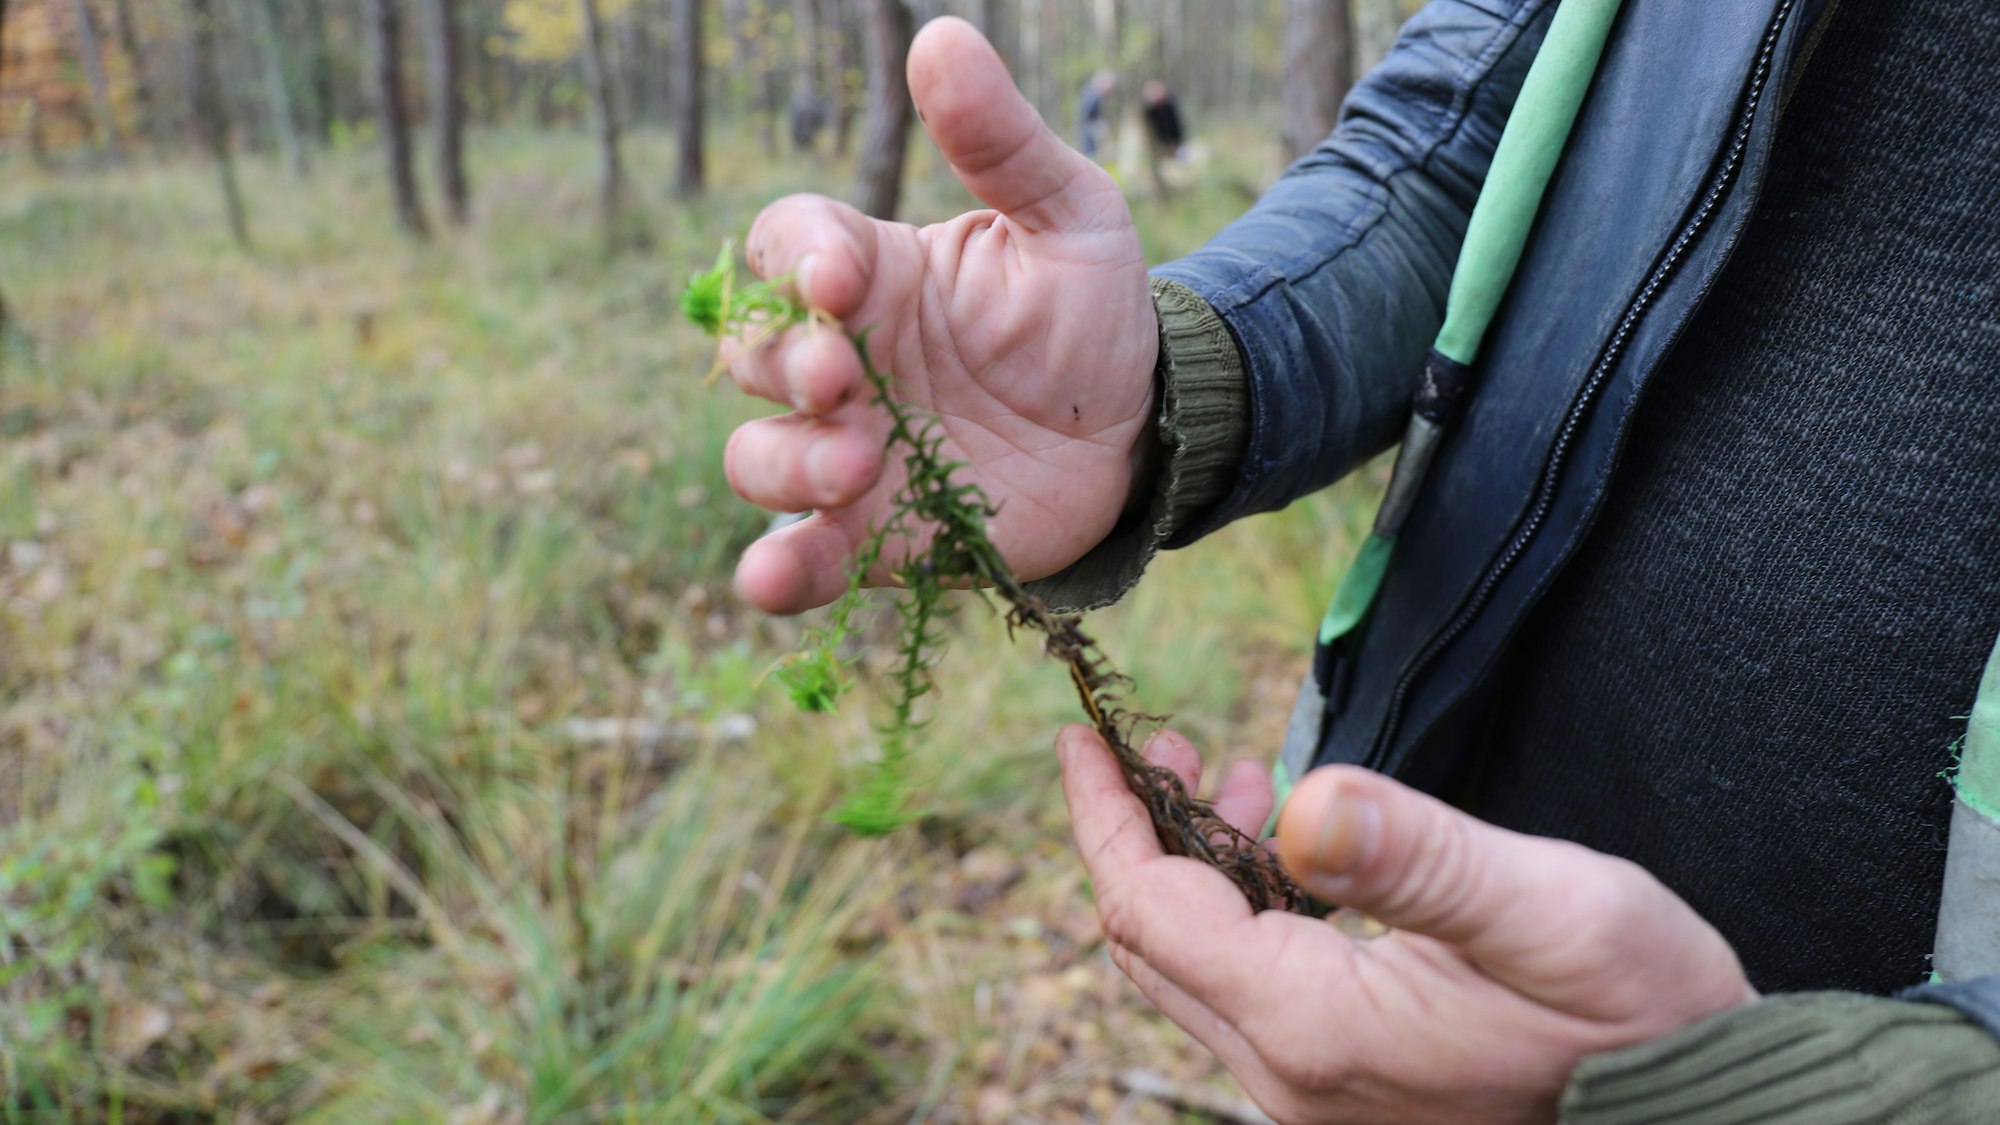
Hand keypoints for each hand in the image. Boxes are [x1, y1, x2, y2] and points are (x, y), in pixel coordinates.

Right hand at [721, 18, 1156, 613]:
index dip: (796, 260)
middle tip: (843, 380)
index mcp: (875, 275)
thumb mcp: (1070, 215)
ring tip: (857, 466)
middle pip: (754, 357)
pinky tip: (772, 578)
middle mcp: (843, 363)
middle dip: (783, 367)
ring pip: (759, 458)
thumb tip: (942, 39)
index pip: (790, 247)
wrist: (1139, 430)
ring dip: (786, 466)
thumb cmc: (1093, 312)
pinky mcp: (872, 536)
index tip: (840, 280)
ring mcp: (848, 453)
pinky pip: (800, 555)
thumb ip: (1003, 142)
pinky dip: (777, 570)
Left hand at [1058, 725, 1754, 1124]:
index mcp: (1316, 1027)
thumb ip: (1420, 859)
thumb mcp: (1553, 913)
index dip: (1105, 815)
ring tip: (1223, 776)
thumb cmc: (1647, 1020)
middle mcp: (1290, 1078)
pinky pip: (1246, 996)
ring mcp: (1313, 1097)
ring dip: (1188, 868)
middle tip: (1156, 743)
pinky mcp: (1345, 1095)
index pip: (1149, 909)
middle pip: (1151, 944)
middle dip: (1133, 832)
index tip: (1086, 735)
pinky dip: (1238, 911)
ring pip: (1194, 971)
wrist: (1707, 1122)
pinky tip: (1282, 854)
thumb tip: (1305, 806)